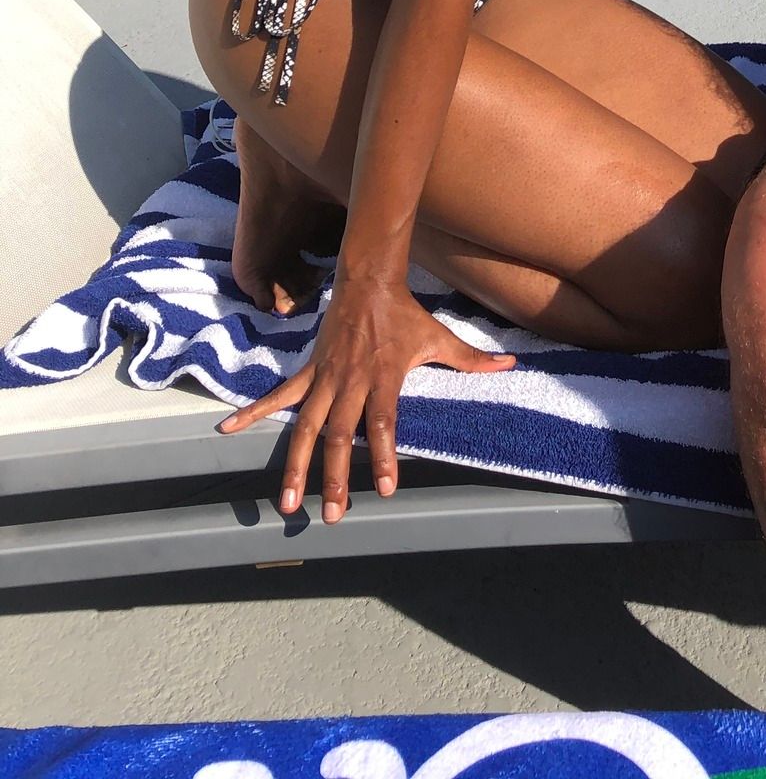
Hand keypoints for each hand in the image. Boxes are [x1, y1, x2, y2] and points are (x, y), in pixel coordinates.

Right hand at [217, 269, 515, 521]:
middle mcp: (350, 381)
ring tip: (287, 502)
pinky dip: (252, 412)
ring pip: (305, 426)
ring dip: (294, 465)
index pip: (383, 423)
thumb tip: (510, 363)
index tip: (384, 488)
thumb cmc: (406, 313)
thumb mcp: (439, 337)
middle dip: (333, 477)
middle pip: (338, 435)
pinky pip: (278, 395)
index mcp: (383, 376)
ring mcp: (325, 377)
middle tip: (331, 513)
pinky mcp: (308, 370)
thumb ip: (471, 358)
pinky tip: (227, 430)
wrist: (369, 278)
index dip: (383, 455)